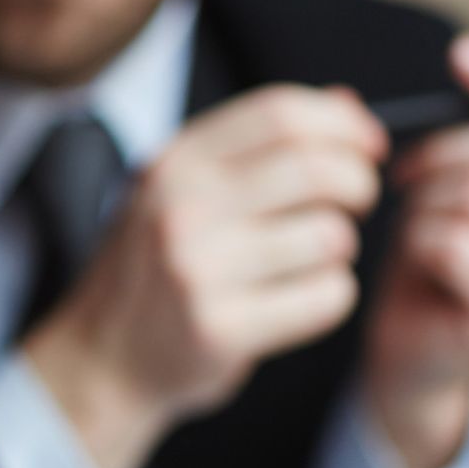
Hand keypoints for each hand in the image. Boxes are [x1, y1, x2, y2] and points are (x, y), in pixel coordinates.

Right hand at [25, 85, 385, 467]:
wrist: (101, 361)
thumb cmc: (156, 271)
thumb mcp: (181, 191)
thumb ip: (255, 147)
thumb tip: (349, 106)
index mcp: (174, 164)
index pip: (281, 114)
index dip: (344, 126)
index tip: (367, 148)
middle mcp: (180, 209)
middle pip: (315, 169)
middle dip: (357, 184)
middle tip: (354, 205)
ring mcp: (197, 270)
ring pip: (329, 236)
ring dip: (339, 249)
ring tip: (310, 261)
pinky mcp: (220, 329)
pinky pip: (325, 297)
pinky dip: (331, 298)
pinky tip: (301, 301)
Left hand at [368, 18, 468, 467]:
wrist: (415, 356)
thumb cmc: (438, 261)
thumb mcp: (468, 175)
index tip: (460, 53)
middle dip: (444, 153)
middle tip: (404, 173)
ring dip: (425, 203)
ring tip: (414, 226)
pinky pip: (457, 242)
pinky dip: (420, 242)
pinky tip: (415, 262)